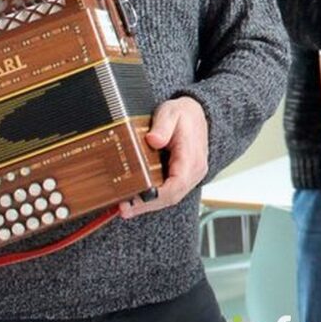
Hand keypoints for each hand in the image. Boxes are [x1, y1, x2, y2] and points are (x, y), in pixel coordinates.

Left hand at [119, 96, 208, 218]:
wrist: (196, 114)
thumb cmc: (184, 115)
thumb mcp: (171, 113)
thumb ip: (162, 126)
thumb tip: (154, 140)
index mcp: (192, 157)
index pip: (177, 185)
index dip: (156, 196)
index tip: (137, 199)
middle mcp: (195, 171)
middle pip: (172, 197)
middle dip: (147, 205)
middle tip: (124, 208)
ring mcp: (190, 176)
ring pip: (170, 197)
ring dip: (148, 204)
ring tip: (125, 207)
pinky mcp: (183, 177)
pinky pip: (169, 192)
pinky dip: (153, 198)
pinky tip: (137, 199)